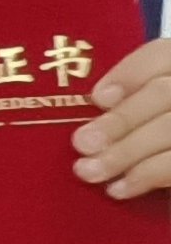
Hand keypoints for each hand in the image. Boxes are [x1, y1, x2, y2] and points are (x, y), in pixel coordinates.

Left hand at [79, 40, 170, 201]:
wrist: (165, 152)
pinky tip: (118, 188)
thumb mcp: (143, 107)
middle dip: (119, 120)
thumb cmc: (152, 121)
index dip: (129, 74)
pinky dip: (147, 175)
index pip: (162, 55)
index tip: (97, 98)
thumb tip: (101, 101)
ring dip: (125, 153)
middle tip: (82, 143)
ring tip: (89, 171)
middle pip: (164, 93)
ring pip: (169, 129)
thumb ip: (130, 98)